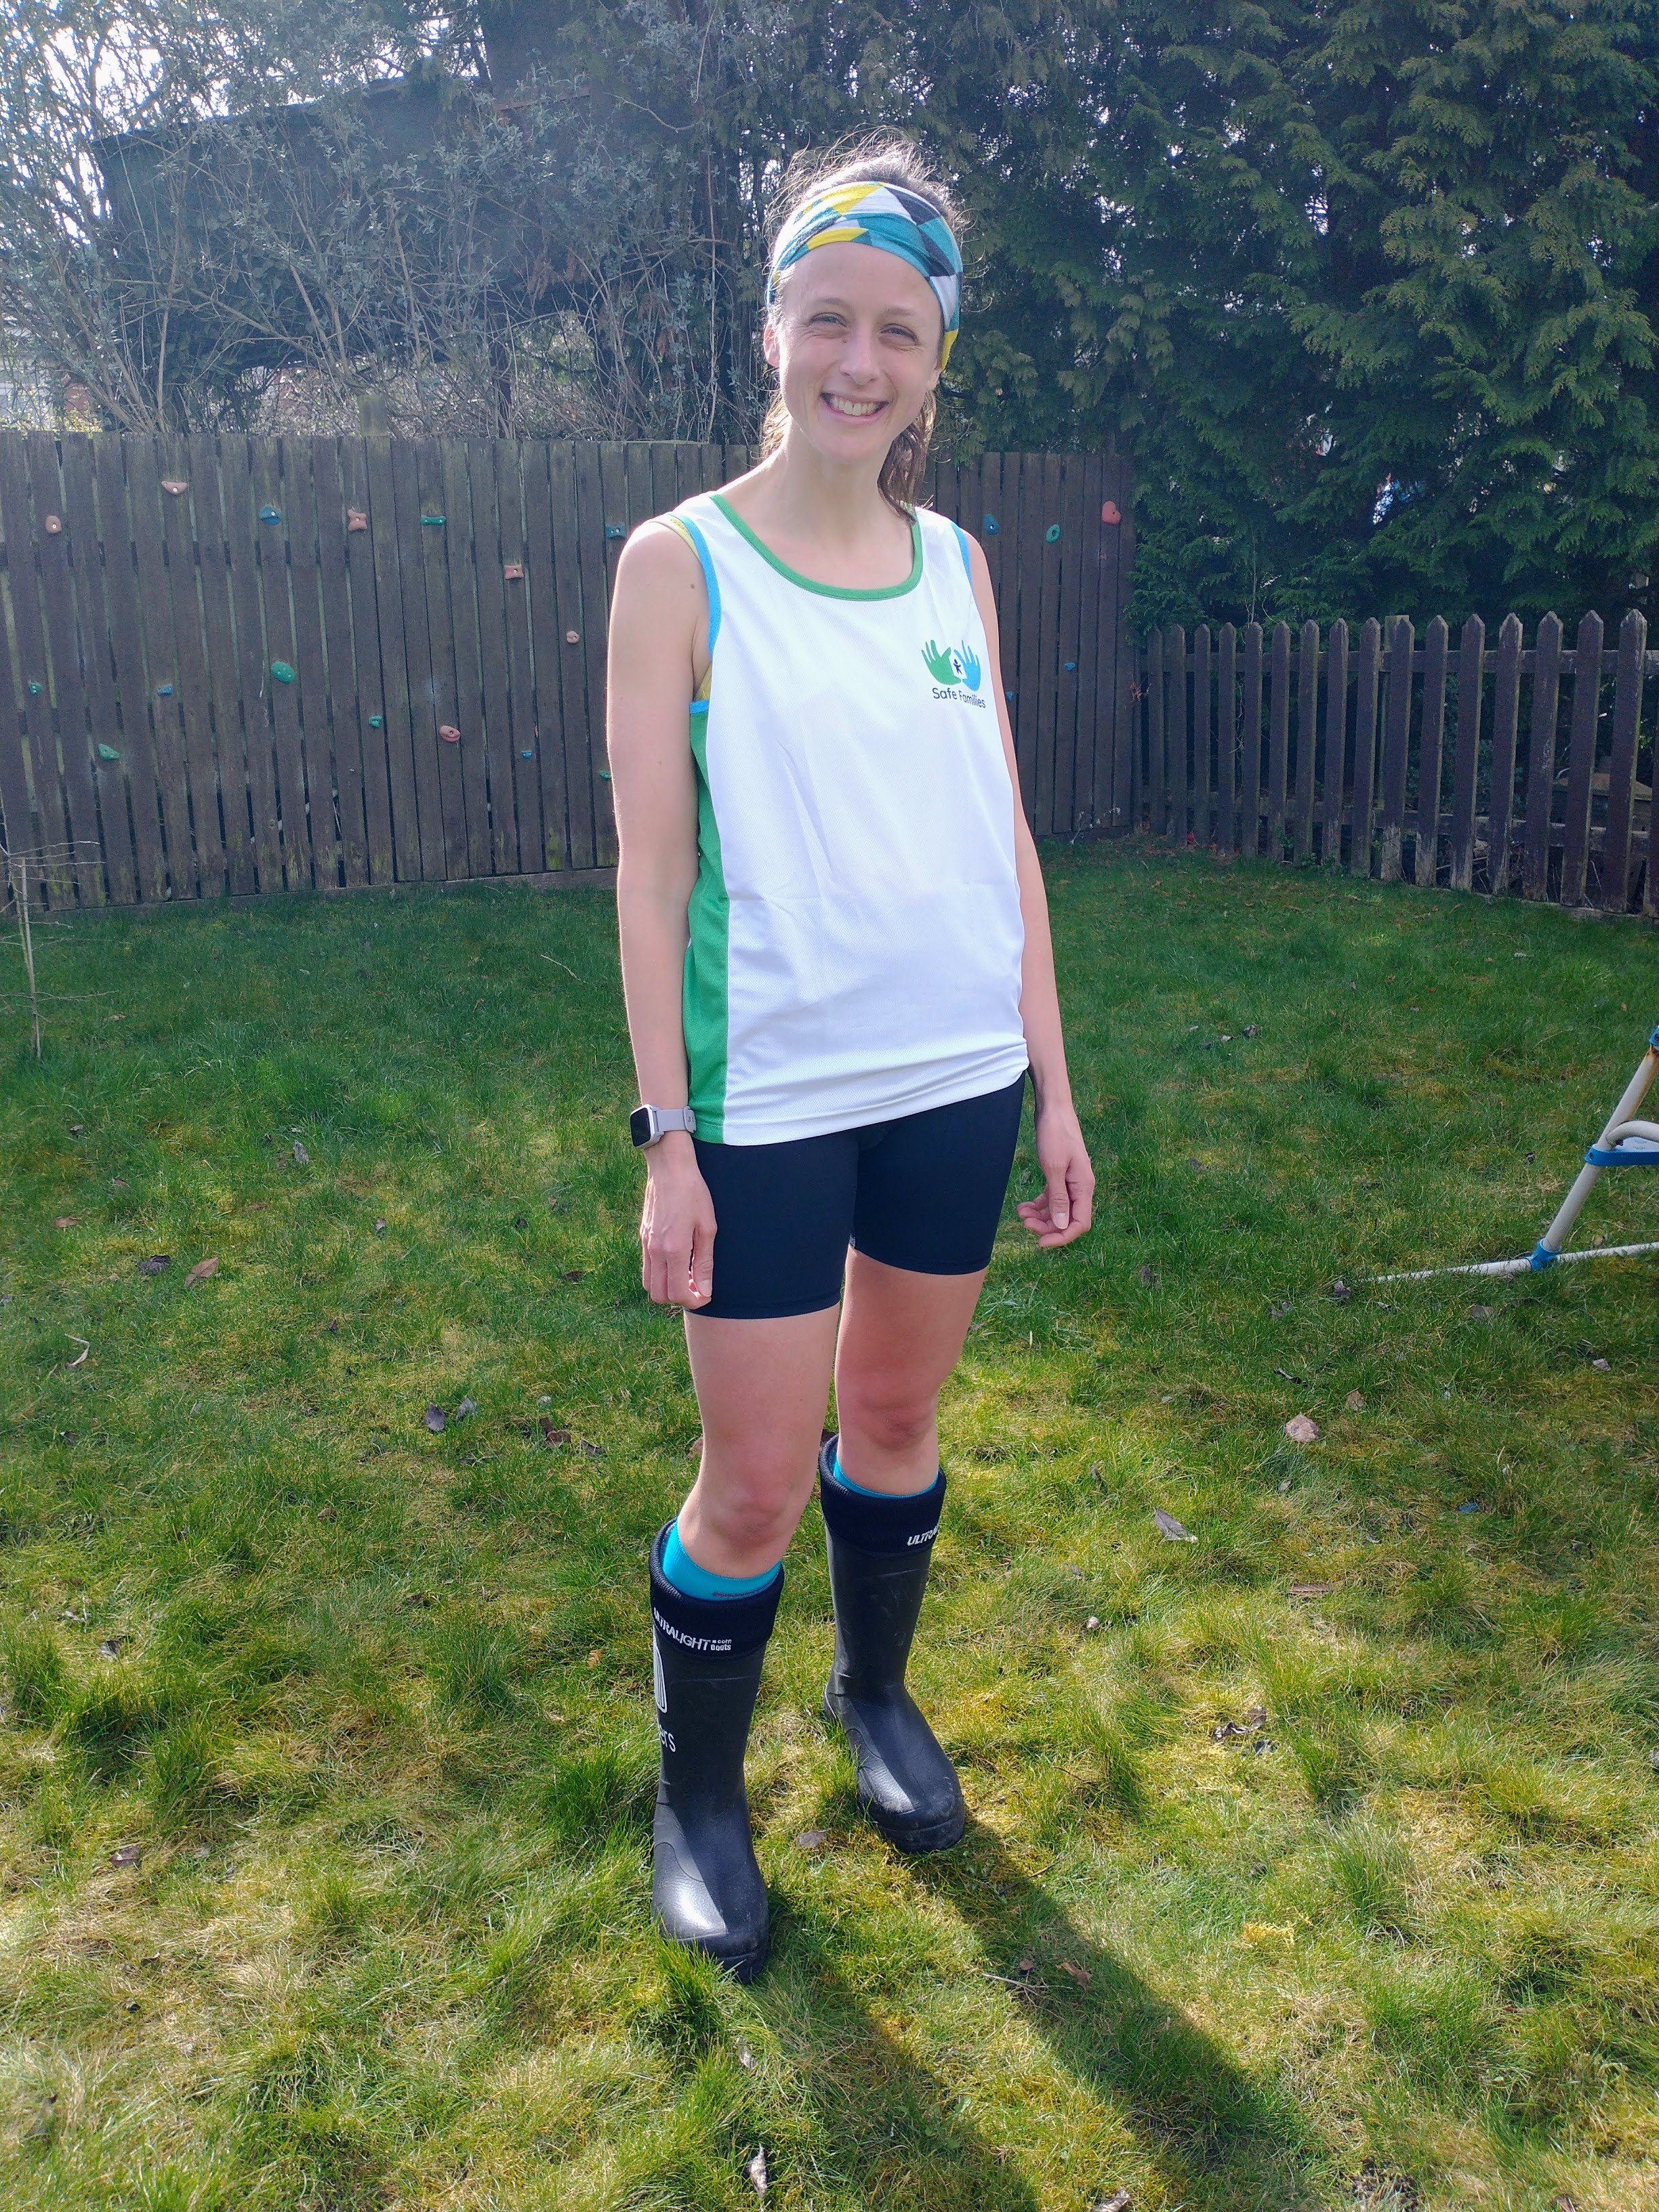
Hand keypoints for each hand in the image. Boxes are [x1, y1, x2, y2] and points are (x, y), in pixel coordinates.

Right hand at [639, 1134, 716, 1306]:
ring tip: (687, 1275)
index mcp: (674, 1249)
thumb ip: (704, 1262)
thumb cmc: (693, 1193)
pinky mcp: (642, 1237)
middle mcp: (655, 1251)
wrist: (669, 1168)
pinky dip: (659, 1274)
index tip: (706, 1295)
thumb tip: (705, 1291)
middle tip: (697, 1287)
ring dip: (667, 1288)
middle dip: (679, 1298)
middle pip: (659, 1295)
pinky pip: (646, 1268)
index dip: (694, 1301)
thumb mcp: (707, 1227)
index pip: (678, 1293)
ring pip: (649, 1284)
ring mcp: (645, 1244)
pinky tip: (677, 1261)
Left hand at [1016, 1099, 1093, 1247]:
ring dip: (1040, 1216)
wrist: (1053, 1109)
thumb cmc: (1056, 1135)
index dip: (1061, 1237)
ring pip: (1058, 1210)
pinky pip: (1051, 1198)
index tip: (1039, 1242)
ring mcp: (1070, 1182)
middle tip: (1024, 1223)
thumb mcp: (1054, 1168)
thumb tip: (1062, 1226)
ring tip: (1020, 1213)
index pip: (1079, 1224)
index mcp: (1084, 1187)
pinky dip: (1038, 1204)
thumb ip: (1059, 1198)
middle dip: (1046, 1226)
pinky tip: (1023, 1205)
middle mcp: (1080, 1187)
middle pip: (1067, 1219)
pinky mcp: (1060, 1175)